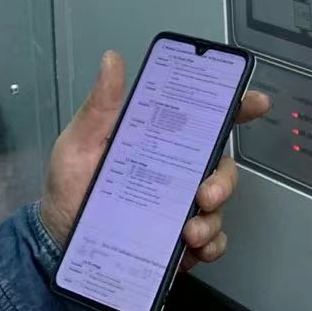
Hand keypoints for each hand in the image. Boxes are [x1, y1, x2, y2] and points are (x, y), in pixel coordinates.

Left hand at [39, 51, 271, 268]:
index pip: (205, 119)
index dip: (236, 107)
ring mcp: (181, 208)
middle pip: (221, 166)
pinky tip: (194, 251)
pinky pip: (210, 243)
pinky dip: (210, 247)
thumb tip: (112, 60)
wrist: (56, 244)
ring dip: (213, 220)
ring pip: (218, 208)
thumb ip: (100, 107)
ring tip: (190, 233)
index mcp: (160, 142)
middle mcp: (178, 172)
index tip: (255, 102)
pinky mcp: (179, 243)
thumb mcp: (79, 143)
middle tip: (207, 194)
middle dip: (225, 180)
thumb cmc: (69, 187)